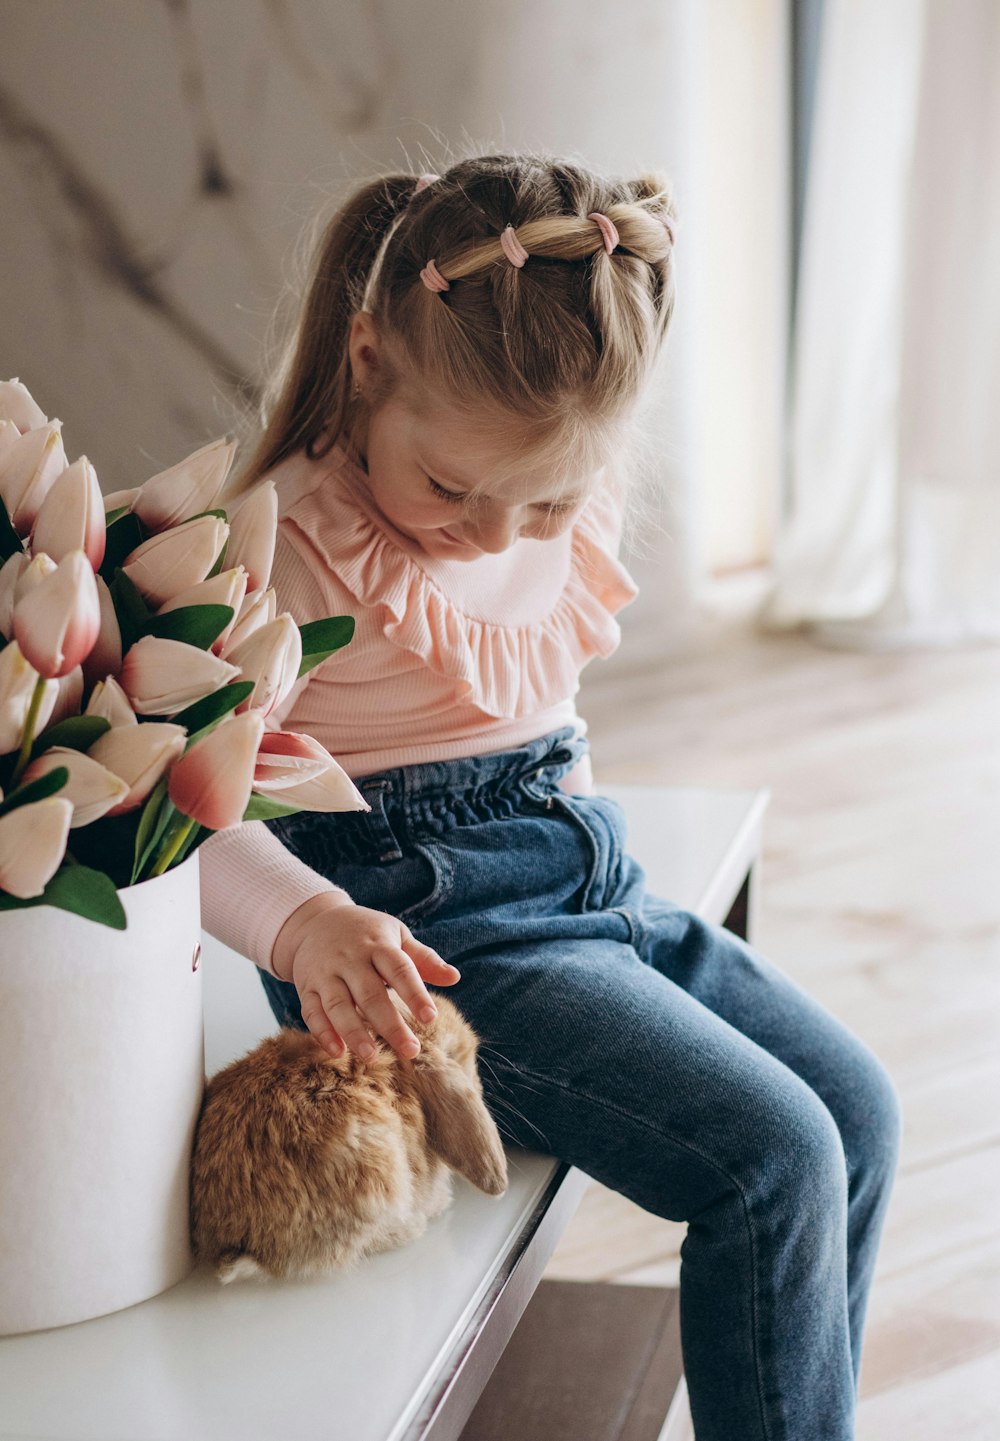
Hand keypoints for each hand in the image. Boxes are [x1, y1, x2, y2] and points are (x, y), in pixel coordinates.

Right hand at [271, 893, 460, 1061]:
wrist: (315, 921)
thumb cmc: (367, 933)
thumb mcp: (396, 936)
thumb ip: (423, 959)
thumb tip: (455, 977)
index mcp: (378, 945)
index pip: (400, 970)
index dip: (415, 994)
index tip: (430, 1018)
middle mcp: (350, 959)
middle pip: (370, 993)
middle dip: (389, 1024)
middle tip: (410, 1051)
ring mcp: (326, 973)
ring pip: (338, 1005)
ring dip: (354, 1032)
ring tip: (371, 1057)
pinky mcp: (307, 987)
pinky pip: (312, 1011)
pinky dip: (322, 1032)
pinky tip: (337, 1052)